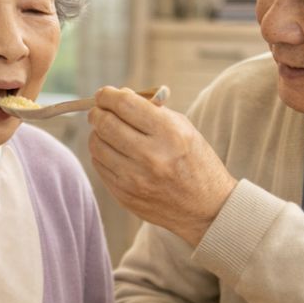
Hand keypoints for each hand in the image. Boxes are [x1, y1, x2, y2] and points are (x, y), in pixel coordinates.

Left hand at [88, 87, 237, 245]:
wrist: (206, 208)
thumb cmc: (195, 162)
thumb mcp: (185, 129)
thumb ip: (153, 111)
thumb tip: (118, 97)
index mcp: (170, 134)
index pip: (125, 105)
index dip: (108, 95)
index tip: (104, 94)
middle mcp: (151, 156)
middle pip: (105, 124)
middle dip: (97, 112)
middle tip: (99, 110)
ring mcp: (135, 179)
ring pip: (97, 145)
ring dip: (97, 133)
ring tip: (107, 131)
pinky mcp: (124, 195)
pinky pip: (99, 165)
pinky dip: (101, 153)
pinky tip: (113, 151)